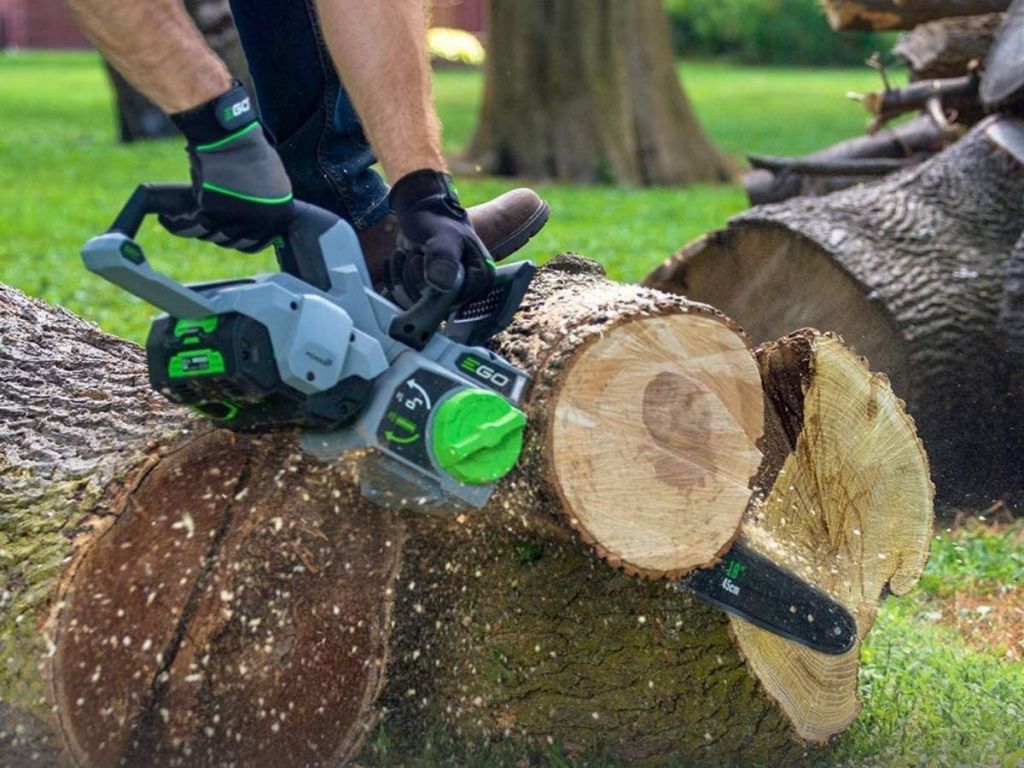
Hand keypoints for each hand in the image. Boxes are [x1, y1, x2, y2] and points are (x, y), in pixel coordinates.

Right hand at [160, 83, 294, 252]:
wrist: (229, 136)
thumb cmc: (248, 152)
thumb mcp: (270, 183)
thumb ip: (264, 205)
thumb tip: (254, 220)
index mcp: (279, 215)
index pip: (258, 242)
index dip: (242, 241)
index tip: (230, 236)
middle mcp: (261, 222)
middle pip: (234, 241)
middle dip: (220, 236)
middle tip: (208, 227)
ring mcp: (237, 218)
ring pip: (214, 235)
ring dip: (200, 231)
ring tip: (190, 222)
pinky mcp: (213, 211)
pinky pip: (195, 224)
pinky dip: (180, 224)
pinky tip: (169, 220)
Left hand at [384, 170, 494, 308]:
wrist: (420, 209)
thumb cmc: (436, 218)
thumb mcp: (442, 235)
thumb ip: (443, 257)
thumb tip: (442, 284)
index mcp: (480, 279)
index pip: (450, 301)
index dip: (429, 284)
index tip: (422, 257)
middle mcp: (465, 291)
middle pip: (429, 305)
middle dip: (413, 276)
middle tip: (416, 251)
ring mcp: (445, 294)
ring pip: (414, 302)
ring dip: (402, 274)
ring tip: (409, 252)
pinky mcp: (427, 293)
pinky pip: (403, 299)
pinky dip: (395, 277)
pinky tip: (401, 259)